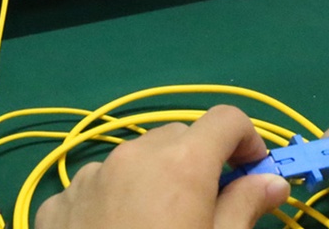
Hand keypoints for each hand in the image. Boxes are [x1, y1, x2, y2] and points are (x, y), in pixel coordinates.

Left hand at [34, 104, 290, 228]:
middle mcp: (133, 154)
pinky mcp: (58, 202)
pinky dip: (114, 201)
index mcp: (180, 162)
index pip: (226, 120)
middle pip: (178, 138)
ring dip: (154, 180)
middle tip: (209, 209)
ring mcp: (90, 176)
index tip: (253, 174)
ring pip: (135, 159)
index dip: (247, 142)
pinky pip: (97, 185)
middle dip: (200, 163)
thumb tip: (270, 181)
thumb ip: (245, 208)